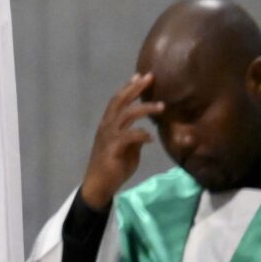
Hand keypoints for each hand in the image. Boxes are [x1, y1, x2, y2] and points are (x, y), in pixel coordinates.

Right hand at [79, 71, 161, 208]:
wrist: (99, 185)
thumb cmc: (113, 167)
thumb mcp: (128, 149)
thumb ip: (135, 138)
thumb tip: (147, 131)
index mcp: (108, 124)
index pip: (117, 101)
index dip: (128, 88)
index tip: (140, 76)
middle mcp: (106, 126)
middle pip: (119, 102)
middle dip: (134, 89)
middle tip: (149, 77)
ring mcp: (108, 136)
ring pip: (125, 115)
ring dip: (144, 109)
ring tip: (161, 106)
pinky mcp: (112, 148)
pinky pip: (129, 136)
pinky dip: (142, 134)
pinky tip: (151, 137)